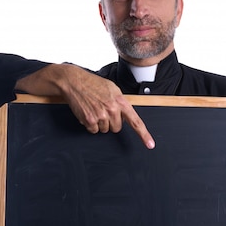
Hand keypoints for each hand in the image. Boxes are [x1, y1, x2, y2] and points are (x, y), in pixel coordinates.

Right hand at [16, 63, 154, 148]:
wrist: (74, 81)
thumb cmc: (93, 84)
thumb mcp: (112, 89)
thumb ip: (120, 102)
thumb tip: (125, 115)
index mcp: (121, 101)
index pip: (135, 121)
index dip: (144, 134)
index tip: (150, 144)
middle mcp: (112, 109)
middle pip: (117, 128)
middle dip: (111, 122)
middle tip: (103, 109)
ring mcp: (101, 116)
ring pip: (105, 130)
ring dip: (100, 122)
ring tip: (94, 108)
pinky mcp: (90, 120)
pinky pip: (94, 130)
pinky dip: (90, 124)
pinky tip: (88, 112)